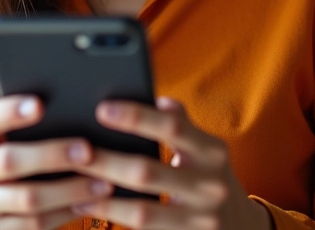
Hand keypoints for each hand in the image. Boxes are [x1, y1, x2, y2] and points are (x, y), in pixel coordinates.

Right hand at [0, 95, 113, 229]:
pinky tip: (90, 202)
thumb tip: (77, 101)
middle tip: (88, 150)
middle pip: (10, 161)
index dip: (10, 111)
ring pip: (28, 199)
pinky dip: (66, 212)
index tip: (40, 104)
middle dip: (52, 155)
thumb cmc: (14, 151)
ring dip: (70, 190)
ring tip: (103, 182)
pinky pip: (35, 224)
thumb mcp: (10, 135)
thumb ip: (32, 121)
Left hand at [70, 96, 272, 229]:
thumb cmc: (208, 176)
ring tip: (73, 186)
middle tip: (74, 150)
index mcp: (212, 151)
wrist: (241, 229)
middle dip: (106, 160)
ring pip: (142, 212)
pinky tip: (89, 208)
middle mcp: (210, 186)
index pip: (172, 127)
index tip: (102, 108)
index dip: (136, 117)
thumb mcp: (204, 148)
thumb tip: (156, 98)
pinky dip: (113, 220)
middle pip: (148, 172)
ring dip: (102, 199)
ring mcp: (200, 221)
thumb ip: (181, 125)